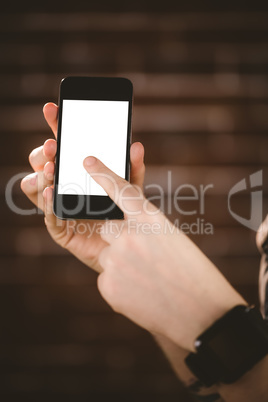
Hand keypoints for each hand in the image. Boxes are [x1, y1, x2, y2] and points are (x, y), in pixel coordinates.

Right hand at [21, 103, 144, 272]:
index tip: (52, 108)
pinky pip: (47, 213)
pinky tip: (53, 190)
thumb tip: (136, 145)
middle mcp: (64, 184)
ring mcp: (58, 205)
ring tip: (52, 168)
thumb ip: (133, 169)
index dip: (56, 125)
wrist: (128, 250)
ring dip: (40, 175)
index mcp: (78, 170)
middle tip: (54, 146)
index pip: (63, 143)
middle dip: (44, 151)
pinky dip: (48, 201)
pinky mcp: (59, 228)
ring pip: (36, 185)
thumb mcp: (132, 189)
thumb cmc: (127, 215)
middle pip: (42, 161)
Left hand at [82, 156, 245, 351]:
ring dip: (122, 265)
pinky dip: (121, 284)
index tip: (88, 162)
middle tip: (142, 254)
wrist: (203, 314)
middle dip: (119, 237)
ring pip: (108, 256)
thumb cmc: (193, 273)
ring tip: (149, 279)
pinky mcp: (108, 287)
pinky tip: (142, 293)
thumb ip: (142, 228)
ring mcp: (116, 262)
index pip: (120, 188)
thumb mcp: (171, 238)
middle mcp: (130, 236)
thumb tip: (120, 230)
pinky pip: (108, 278)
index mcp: (150, 218)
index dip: (103, 173)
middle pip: (108, 227)